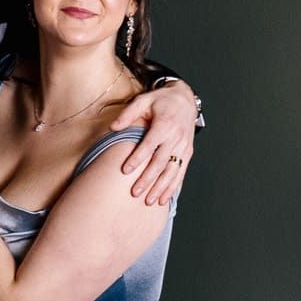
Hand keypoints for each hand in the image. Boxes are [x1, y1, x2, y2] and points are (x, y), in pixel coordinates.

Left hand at [111, 80, 196, 204]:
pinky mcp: (188, 152)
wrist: (185, 99)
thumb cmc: (161, 100)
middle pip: (161, 162)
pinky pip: (181, 172)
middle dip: (148, 179)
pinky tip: (165, 198)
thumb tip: (113, 127)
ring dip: (161, 188)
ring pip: (172, 171)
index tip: (125, 170)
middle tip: (135, 193)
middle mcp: (176, 137)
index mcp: (165, 124)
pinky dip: (173, 186)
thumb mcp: (144, 100)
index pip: (149, 145)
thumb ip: (128, 113)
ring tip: (150, 201)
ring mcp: (184, 146)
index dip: (138, 158)